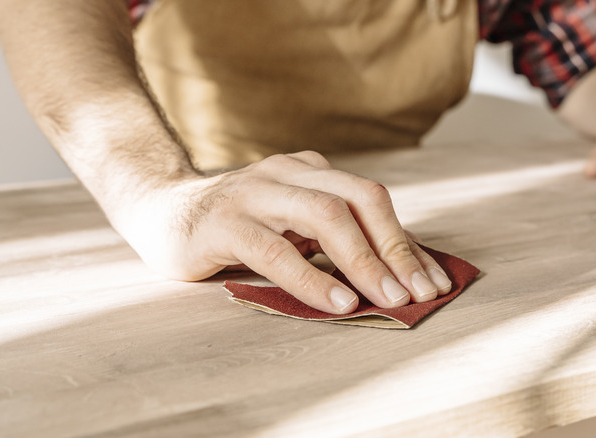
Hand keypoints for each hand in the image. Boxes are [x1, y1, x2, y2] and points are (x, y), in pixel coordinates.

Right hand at [113, 151, 452, 313]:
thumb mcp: (289, 225)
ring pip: (323, 216)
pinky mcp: (223, 223)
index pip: (371, 200)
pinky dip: (311, 278)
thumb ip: (330, 239)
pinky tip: (336, 303)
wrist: (160, 212)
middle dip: (395, 247)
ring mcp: (253, 192)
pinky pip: (276, 250)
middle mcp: (286, 172)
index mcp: (309, 171)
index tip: (435, 281)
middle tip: (420, 291)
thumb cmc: (236, 227)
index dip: (407, 241)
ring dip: (362, 260)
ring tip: (388, 298)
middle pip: (357, 200)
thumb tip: (394, 273)